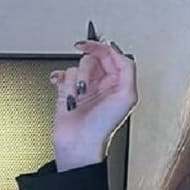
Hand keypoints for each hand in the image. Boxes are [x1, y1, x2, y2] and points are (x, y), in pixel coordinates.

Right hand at [50, 34, 137, 165]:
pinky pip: (62, 75)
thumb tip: (115, 50)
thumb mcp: (127, 95)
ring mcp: (84, 86)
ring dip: (75, 81)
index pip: (111, 55)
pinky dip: (62, 83)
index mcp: (119, 83)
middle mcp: (102, 83)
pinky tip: (67, 95)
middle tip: (84, 82)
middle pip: (92, 58)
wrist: (79, 143)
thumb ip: (127, 68)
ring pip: (76, 66)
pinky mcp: (67, 91)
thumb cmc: (103, 126)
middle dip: (86, 69)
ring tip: (78, 97)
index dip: (100, 47)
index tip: (89, 46)